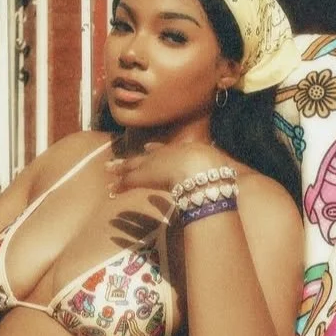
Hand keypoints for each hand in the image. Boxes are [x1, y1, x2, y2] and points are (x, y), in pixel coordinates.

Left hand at [105, 140, 231, 197]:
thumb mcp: (218, 167)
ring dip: (121, 168)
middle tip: (119, 159)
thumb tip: (227, 175)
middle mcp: (165, 156)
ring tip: (108, 169)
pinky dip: (120, 184)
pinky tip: (111, 189)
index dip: (156, 149)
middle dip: (133, 158)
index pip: (165, 150)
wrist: (201, 170)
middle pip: (145, 156)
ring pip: (133, 166)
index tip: (148, 147)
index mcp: (182, 152)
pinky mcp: (145, 176)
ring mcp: (155, 165)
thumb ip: (218, 171)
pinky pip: (129, 180)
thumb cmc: (213, 169)